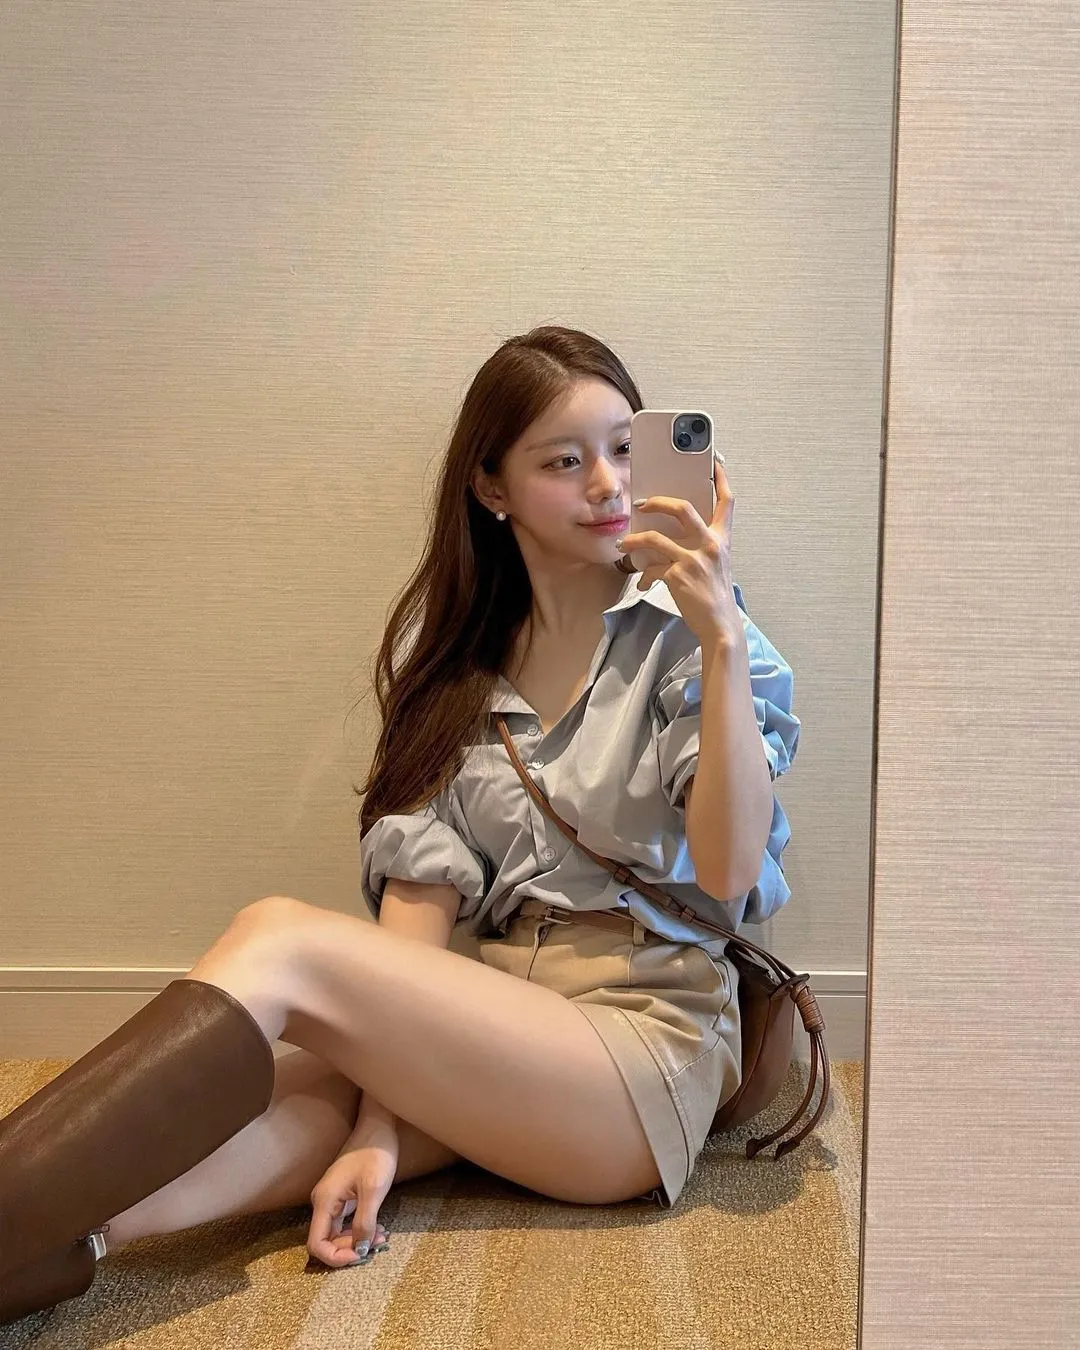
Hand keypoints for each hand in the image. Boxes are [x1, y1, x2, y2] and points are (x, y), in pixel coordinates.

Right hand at [307, 1121, 396, 1268]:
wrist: (378, 1126)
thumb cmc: (375, 1153)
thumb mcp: (373, 1189)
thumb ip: (364, 1222)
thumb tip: (360, 1250)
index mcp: (324, 1201)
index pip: (316, 1244)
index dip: (335, 1257)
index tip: (360, 1256)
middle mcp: (322, 1202)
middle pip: (327, 1241)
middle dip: (351, 1248)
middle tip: (377, 1245)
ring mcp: (331, 1199)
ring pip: (337, 1232)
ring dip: (357, 1240)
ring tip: (382, 1237)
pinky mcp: (342, 1196)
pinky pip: (344, 1222)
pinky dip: (359, 1229)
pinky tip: (377, 1228)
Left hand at [616, 451, 741, 644]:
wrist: (720, 625)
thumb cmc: (715, 595)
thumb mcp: (716, 564)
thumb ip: (701, 545)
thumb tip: (669, 535)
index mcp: (722, 539)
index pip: (726, 501)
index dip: (720, 477)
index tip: (714, 459)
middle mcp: (710, 545)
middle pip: (682, 508)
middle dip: (658, 501)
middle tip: (642, 503)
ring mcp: (694, 560)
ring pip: (655, 537)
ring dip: (634, 539)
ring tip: (625, 543)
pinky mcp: (678, 577)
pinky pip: (652, 567)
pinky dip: (644, 574)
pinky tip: (643, 581)